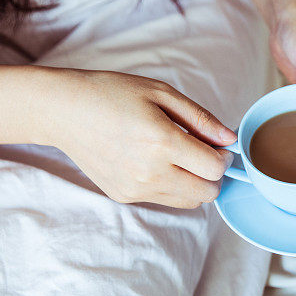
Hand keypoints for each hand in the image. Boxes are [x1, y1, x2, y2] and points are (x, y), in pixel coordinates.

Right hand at [43, 69, 235, 208]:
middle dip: (213, 175)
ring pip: (188, 202)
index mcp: (162, 142)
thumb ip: (200, 119)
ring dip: (194, 183)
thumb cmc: (114, 94)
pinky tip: (155, 162)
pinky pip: (164, 199)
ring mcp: (135, 188)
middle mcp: (149, 172)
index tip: (217, 145)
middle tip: (203, 153)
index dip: (224, 157)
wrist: (66, 111)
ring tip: (180, 157)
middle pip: (207, 193)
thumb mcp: (161, 93)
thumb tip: (230, 139)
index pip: (215, 169)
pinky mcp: (123, 196)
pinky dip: (171, 186)